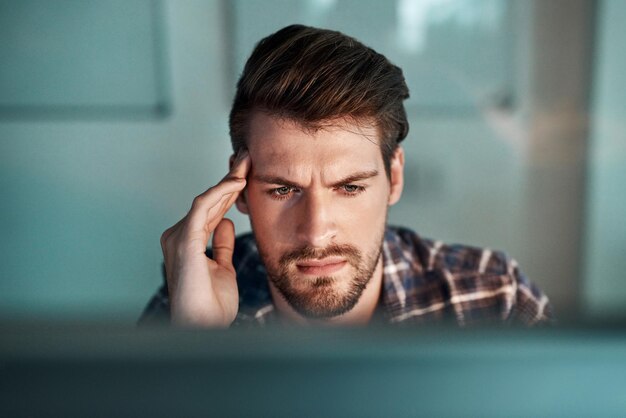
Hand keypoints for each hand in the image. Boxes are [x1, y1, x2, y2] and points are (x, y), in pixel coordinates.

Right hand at [160, 150, 250, 326]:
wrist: (203, 328)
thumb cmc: (210, 304)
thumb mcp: (222, 267)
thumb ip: (221, 245)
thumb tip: (224, 223)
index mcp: (186, 242)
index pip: (210, 209)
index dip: (229, 191)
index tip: (247, 174)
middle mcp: (178, 235)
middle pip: (209, 200)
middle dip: (230, 178)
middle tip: (248, 157)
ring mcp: (179, 236)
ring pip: (207, 199)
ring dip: (228, 179)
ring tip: (247, 162)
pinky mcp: (185, 240)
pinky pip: (204, 207)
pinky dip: (221, 192)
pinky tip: (238, 182)